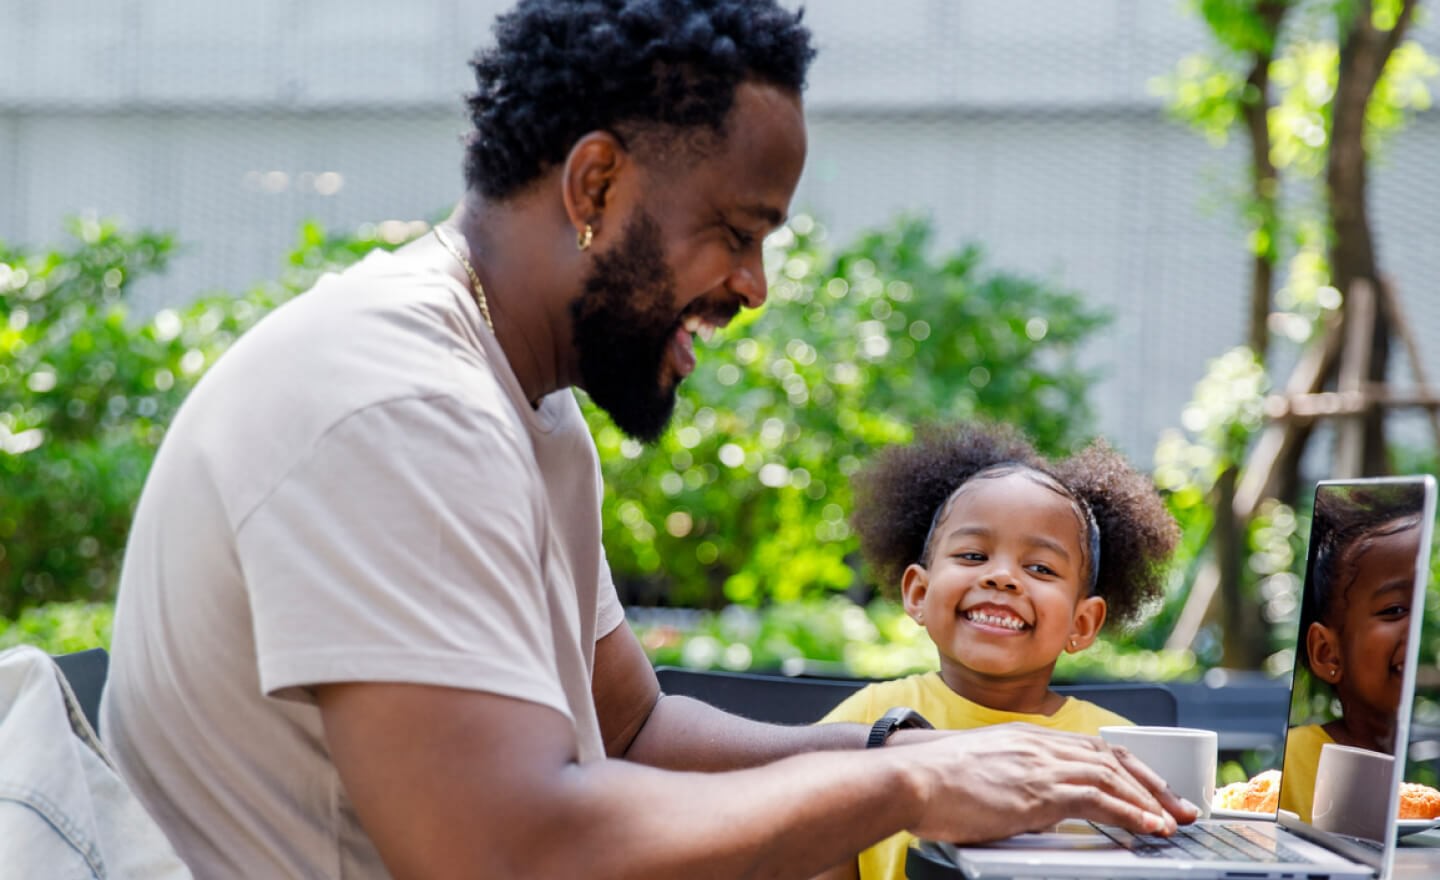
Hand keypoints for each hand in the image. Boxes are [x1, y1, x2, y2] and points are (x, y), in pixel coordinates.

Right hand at [899, 723, 1198, 843]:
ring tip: (1174, 821)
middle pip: (1112, 756)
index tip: (1148, 786)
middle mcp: (1039, 744)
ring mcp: (1041, 764)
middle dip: (1151, 782)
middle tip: (1179, 804)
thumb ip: (1010, 781)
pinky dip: (1132, 812)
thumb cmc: (929, 781)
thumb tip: (1027, 805)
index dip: (1126, 766)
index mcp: (1025, 738)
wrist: (909, 777)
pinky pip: (1101, 798)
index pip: (1090, 747)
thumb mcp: (978, 771)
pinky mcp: (1040, 790)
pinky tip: (1150, 826)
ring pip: (1113, 775)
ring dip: (1150, 800)